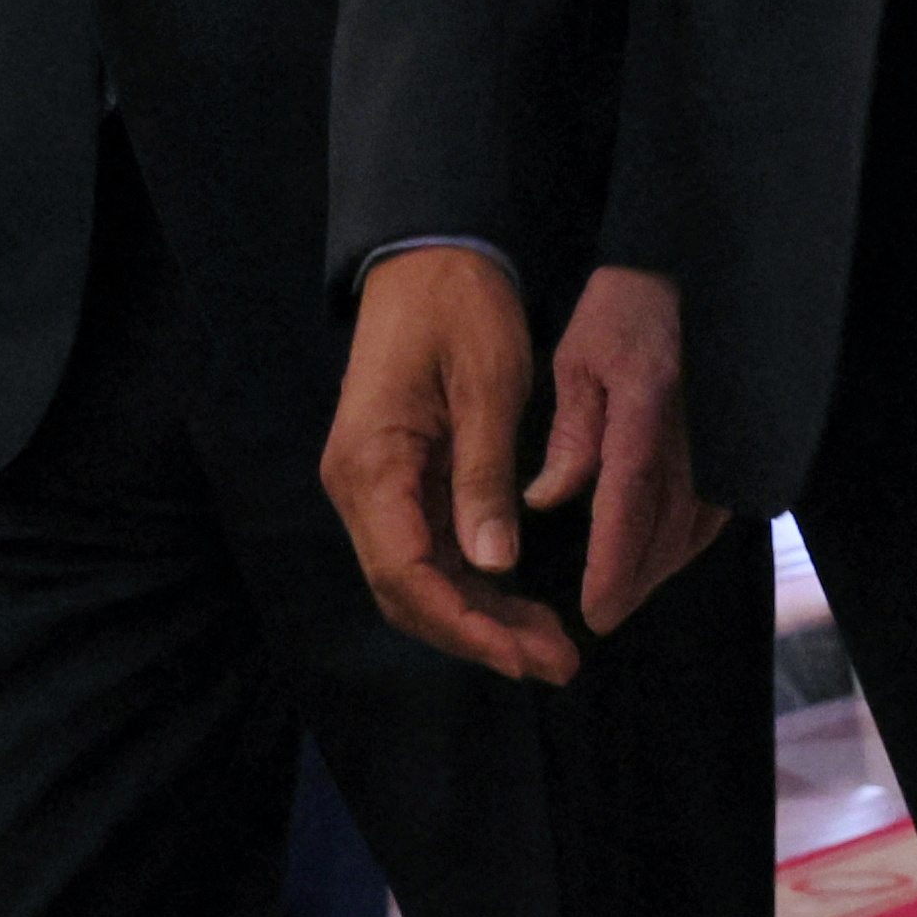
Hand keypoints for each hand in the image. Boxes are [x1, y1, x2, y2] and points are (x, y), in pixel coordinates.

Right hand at [324, 243, 576, 683]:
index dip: (464, 626)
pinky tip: (521, 604)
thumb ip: (484, 477)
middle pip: (408, 593)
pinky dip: (473, 586)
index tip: (525, 655)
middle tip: (556, 664)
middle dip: (478, 636)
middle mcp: (360, 486)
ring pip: (420, 580)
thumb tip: (494, 566)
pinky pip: (429, 551)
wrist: (431, 253)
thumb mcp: (485, 386)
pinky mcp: (399, 479)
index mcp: (370, 464)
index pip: (405, 575)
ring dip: (480, 618)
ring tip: (551, 648)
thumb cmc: (459, 307)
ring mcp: (376, 485)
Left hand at [530, 262, 726, 636]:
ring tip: (625, 592)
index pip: (630, 506)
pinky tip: (661, 553)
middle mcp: (695, 436)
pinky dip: (687, 539)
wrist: (691, 269)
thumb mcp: (579, 358)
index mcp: (648, 412)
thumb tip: (549, 500)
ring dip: (662, 566)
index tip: (596, 609)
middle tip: (603, 614)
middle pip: (668, 531)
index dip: (615, 565)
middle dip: (636, 580)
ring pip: (696, 528)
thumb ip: (572, 434)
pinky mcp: (736, 443)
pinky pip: (716, 508)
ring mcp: (722, 442)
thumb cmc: (626, 308)